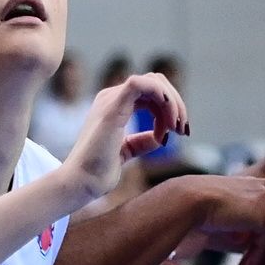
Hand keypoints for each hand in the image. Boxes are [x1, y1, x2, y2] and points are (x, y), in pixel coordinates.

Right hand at [61, 73, 187, 200]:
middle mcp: (111, 97)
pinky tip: (169, 120)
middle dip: (176, 103)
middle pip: (156, 83)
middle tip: (183, 129)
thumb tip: (160, 137)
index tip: (179, 132)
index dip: (171, 108)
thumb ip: (141, 142)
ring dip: (173, 103)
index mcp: (114, 105)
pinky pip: (140, 84)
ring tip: (177, 129)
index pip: (152, 92)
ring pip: (154, 82)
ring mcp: (110, 99)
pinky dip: (162, 96)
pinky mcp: (111, 107)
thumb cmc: (98, 171)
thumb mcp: (127, 152)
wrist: (81, 182)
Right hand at [164, 175, 264, 264]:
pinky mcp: (264, 213)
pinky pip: (264, 243)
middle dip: (257, 258)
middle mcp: (262, 189)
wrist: (185, 203)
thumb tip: (253, 256)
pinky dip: (254, 261)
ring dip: (254, 264)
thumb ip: (242, 234)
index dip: (254, 246)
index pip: (263, 221)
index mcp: (253, 187)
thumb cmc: (195, 213)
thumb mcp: (224, 224)